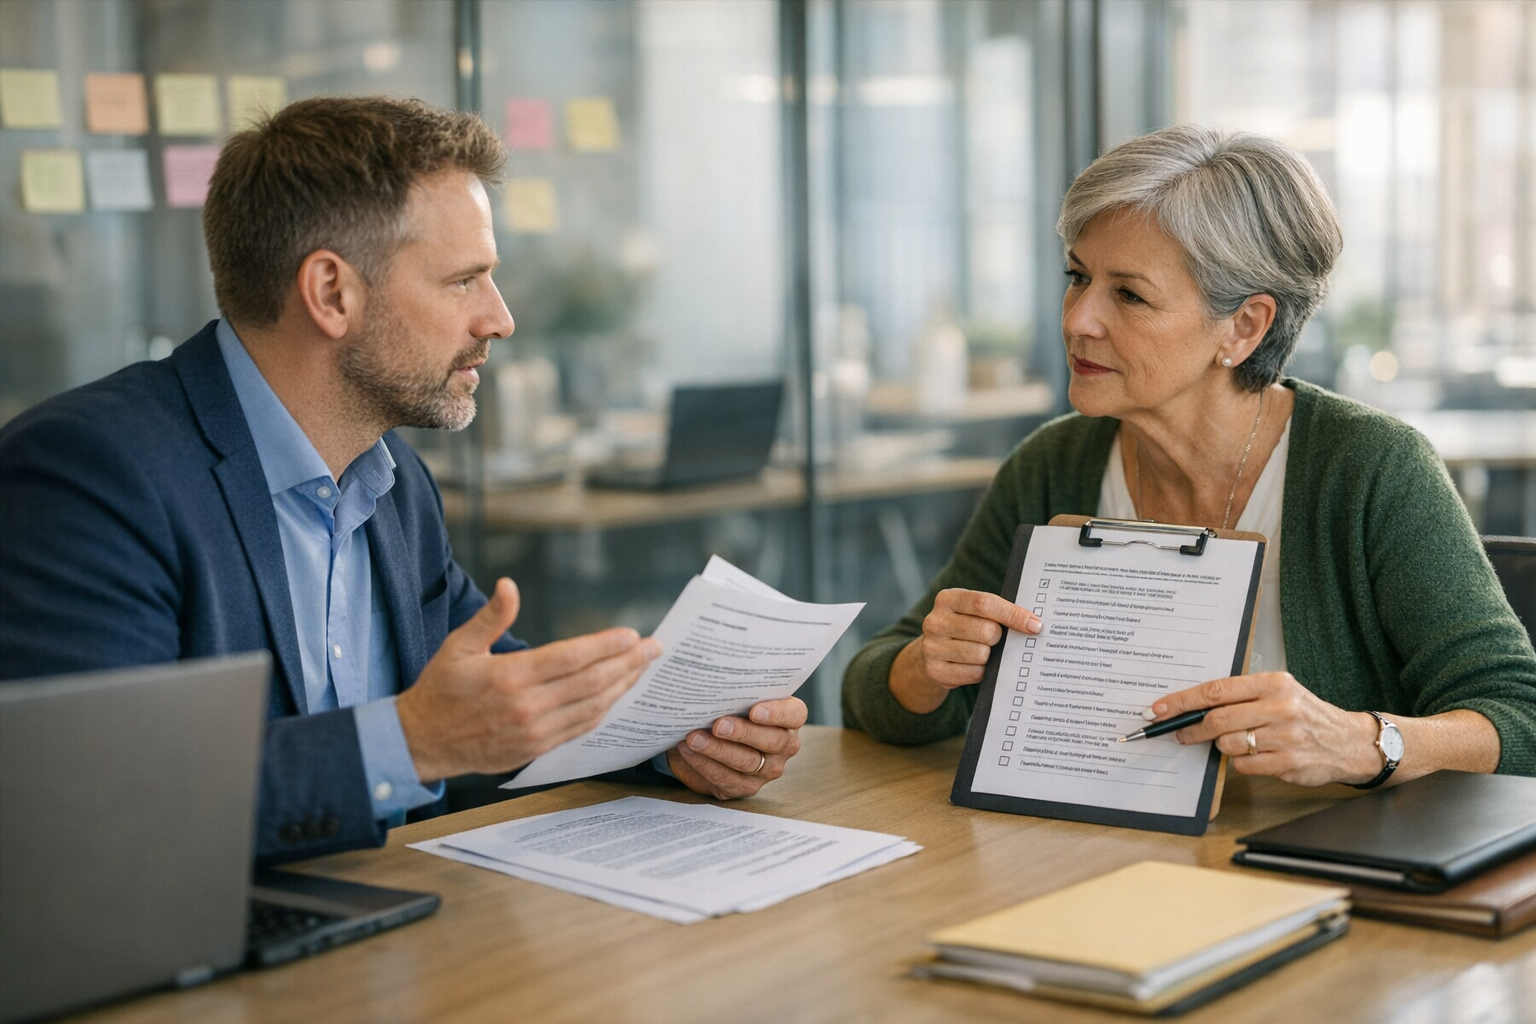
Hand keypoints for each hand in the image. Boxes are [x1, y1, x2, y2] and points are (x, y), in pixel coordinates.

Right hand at [396, 578, 661, 781]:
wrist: (421, 742)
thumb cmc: (440, 689)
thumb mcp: (459, 646)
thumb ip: (491, 617)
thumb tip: (510, 585)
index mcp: (510, 676)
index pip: (571, 658)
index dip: (606, 646)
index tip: (632, 635)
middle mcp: (527, 706)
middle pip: (591, 682)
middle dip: (628, 664)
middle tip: (654, 649)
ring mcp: (534, 732)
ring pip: (592, 707)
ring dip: (622, 687)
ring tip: (643, 669)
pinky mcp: (536, 750)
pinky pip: (580, 728)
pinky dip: (604, 710)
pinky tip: (617, 695)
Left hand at [665, 697, 806, 799]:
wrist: (712, 737)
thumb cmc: (731, 709)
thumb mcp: (739, 698)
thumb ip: (738, 692)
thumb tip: (716, 684)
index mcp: (790, 719)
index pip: (794, 715)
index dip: (776, 713)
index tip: (754, 711)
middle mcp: (785, 745)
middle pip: (771, 741)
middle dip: (742, 733)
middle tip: (718, 725)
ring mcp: (768, 769)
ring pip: (747, 762)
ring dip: (717, 750)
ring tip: (694, 738)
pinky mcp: (745, 787)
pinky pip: (726, 779)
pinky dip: (704, 764)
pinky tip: (689, 751)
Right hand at [889, 588, 1040, 713]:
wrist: (932, 653)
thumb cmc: (964, 627)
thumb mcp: (973, 611)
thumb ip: (996, 612)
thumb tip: (1033, 624)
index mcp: (947, 599)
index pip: (985, 603)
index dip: (1013, 615)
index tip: (1034, 625)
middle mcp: (935, 621)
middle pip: (986, 630)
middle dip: (999, 637)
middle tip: (996, 639)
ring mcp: (932, 647)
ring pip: (981, 654)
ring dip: (990, 656)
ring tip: (981, 652)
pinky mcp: (936, 670)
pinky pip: (974, 673)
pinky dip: (981, 671)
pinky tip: (973, 665)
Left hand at [1149, 672, 1379, 786]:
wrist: (1349, 742)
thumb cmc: (1305, 715)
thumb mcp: (1279, 693)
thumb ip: (1241, 696)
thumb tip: (1192, 706)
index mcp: (1274, 683)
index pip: (1216, 690)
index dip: (1182, 701)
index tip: (1158, 709)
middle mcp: (1280, 707)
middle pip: (1217, 719)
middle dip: (1191, 728)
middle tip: (1179, 733)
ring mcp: (1285, 737)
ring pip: (1228, 744)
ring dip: (1221, 746)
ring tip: (1234, 742)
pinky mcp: (1287, 763)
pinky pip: (1244, 765)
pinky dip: (1241, 762)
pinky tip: (1256, 756)